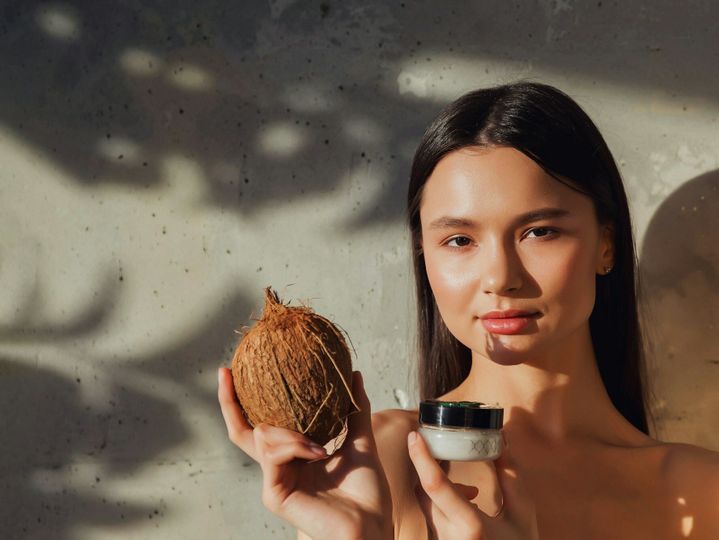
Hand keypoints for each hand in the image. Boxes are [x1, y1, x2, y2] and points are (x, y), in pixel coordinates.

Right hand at [218, 368, 392, 539]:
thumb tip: (355, 374)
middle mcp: (278, 466)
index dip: (242, 400)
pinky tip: (317, 451)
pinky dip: (294, 447)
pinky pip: (273, 456)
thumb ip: (354, 410)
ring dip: (290, 433)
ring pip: (262, 436)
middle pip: (244, 430)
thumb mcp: (361, 441)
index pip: (259, 424)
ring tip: (320, 445)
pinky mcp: (275, 495)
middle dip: (230, 401)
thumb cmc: (367, 491)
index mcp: (293, 455)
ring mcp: (274, 481)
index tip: (233, 370)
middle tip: (226, 372)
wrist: (373, 523)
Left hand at [408, 430, 538, 538]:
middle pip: (424, 491)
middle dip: (431, 467)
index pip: (434, 485)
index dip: (421, 457)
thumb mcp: (522, 512)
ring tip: (471, 491)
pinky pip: (431, 516)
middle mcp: (448, 537)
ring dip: (440, 487)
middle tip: (442, 448)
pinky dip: (443, 502)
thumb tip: (500, 437)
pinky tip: (468, 503)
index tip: (414, 435)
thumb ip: (509, 474)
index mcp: (470, 527)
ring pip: (426, 503)